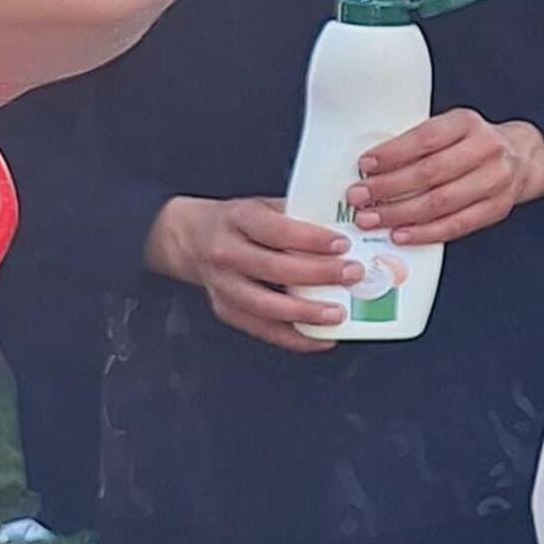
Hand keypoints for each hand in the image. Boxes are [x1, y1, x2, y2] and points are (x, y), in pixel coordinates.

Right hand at [147, 192, 368, 352]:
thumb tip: (345, 227)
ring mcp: (223, 285)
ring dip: (306, 314)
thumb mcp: (262, 206)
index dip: (311, 239)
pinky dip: (294, 338)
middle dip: (318, 274)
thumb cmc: (237, 222)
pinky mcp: (226, 310)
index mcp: (238, 219)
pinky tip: (320, 338)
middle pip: (275, 269)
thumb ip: (297, 216)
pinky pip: (262, 330)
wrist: (191, 238)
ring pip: (266, 306)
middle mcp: (226, 253)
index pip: (278, 230)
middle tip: (351, 275)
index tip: (342, 244)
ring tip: (337, 315)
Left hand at [341, 111, 543, 245]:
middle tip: (359, 196)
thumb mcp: (450, 128)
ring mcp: (495, 181)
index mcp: (467, 123)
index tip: (366, 164)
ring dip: (401, 214)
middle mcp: (485, 149)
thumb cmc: (473, 142)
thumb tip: (371, 166)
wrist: (521, 156)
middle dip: (389, 187)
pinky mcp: (496, 208)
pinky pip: (456, 225)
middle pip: (431, 173)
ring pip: (441, 202)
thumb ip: (418, 142)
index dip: (393, 153)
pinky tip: (401, 234)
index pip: (426, 138)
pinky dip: (425, 233)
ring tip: (372, 219)